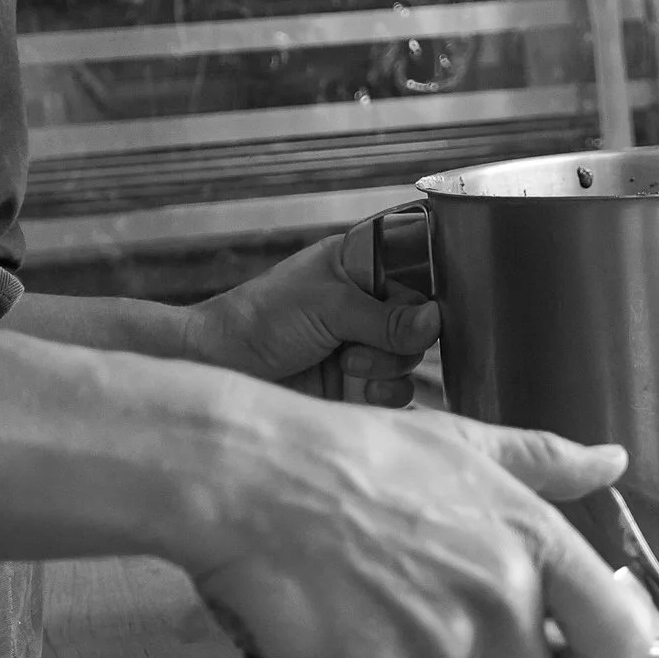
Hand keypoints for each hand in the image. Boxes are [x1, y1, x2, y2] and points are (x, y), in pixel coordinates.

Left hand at [183, 231, 435, 405]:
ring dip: (389, 365)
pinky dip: (388, 392)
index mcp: (358, 265)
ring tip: (349, 364)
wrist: (223, 369)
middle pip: (420, 319)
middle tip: (359, 341)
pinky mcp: (358, 382)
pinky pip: (398, 389)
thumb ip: (386, 317)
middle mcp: (366, 303)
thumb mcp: (328, 307)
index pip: (415, 269)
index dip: (426, 289)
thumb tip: (435, 322)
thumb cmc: (263, 319)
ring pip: (411, 356)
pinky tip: (362, 389)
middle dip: (401, 337)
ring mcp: (363, 343)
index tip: (421, 307)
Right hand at [189, 400, 653, 657]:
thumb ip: (545, 461)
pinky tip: (347, 641)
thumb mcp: (460, 441)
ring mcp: (436, 647)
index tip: (567, 657)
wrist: (250, 476)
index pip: (621, 642)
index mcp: (534, 541)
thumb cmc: (353, 455)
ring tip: (391, 636)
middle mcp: (499, 599)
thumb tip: (612, 461)